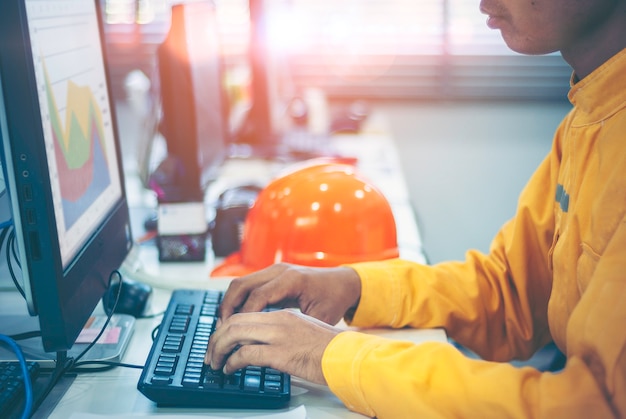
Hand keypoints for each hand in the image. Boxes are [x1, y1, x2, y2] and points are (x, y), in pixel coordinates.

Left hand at [205, 309, 339, 384]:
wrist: (347, 356)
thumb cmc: (331, 349)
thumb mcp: (305, 331)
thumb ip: (284, 332)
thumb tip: (265, 345)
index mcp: (284, 314)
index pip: (246, 313)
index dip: (227, 326)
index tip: (220, 339)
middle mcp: (278, 321)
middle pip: (235, 321)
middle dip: (216, 337)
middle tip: (210, 353)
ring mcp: (279, 336)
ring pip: (235, 334)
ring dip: (219, 349)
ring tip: (215, 363)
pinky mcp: (280, 353)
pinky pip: (245, 354)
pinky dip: (232, 362)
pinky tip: (230, 369)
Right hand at [218, 263, 361, 325]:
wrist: (343, 282)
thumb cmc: (333, 300)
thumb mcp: (319, 317)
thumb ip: (297, 328)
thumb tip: (277, 347)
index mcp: (291, 280)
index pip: (257, 296)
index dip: (243, 315)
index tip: (233, 334)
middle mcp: (279, 271)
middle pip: (241, 285)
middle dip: (227, 308)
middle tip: (220, 331)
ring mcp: (274, 270)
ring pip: (240, 283)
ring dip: (229, 304)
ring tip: (224, 326)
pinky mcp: (272, 274)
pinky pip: (248, 285)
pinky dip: (238, 300)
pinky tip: (236, 318)